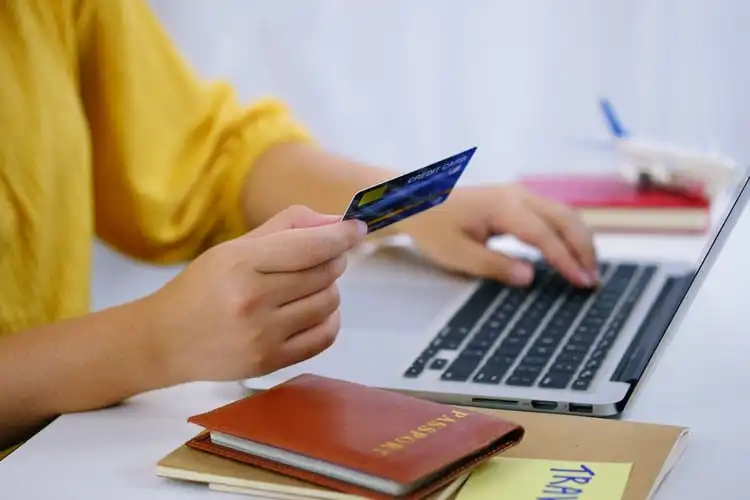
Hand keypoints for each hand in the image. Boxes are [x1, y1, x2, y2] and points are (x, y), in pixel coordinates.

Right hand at [147, 205, 367, 382]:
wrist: (165, 340)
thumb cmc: (203, 287)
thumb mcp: (235, 247)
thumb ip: (286, 227)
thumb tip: (335, 221)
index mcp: (241, 263)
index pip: (309, 246)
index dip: (341, 235)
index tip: (356, 227)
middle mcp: (253, 300)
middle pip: (325, 272)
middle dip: (333, 258)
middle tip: (322, 256)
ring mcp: (263, 335)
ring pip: (329, 302)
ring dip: (329, 288)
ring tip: (308, 285)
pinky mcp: (271, 361)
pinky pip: (326, 335)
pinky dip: (329, 318)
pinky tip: (314, 310)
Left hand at [399, 185, 597, 287]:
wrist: (418, 204)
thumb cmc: (435, 228)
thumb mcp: (458, 254)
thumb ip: (495, 266)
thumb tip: (529, 277)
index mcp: (503, 206)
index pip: (544, 235)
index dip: (566, 259)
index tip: (582, 281)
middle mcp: (517, 195)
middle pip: (565, 219)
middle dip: (584, 249)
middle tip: (593, 281)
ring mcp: (520, 195)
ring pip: (564, 214)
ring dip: (580, 240)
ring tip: (589, 271)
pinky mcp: (518, 201)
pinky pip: (553, 215)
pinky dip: (569, 234)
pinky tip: (573, 253)